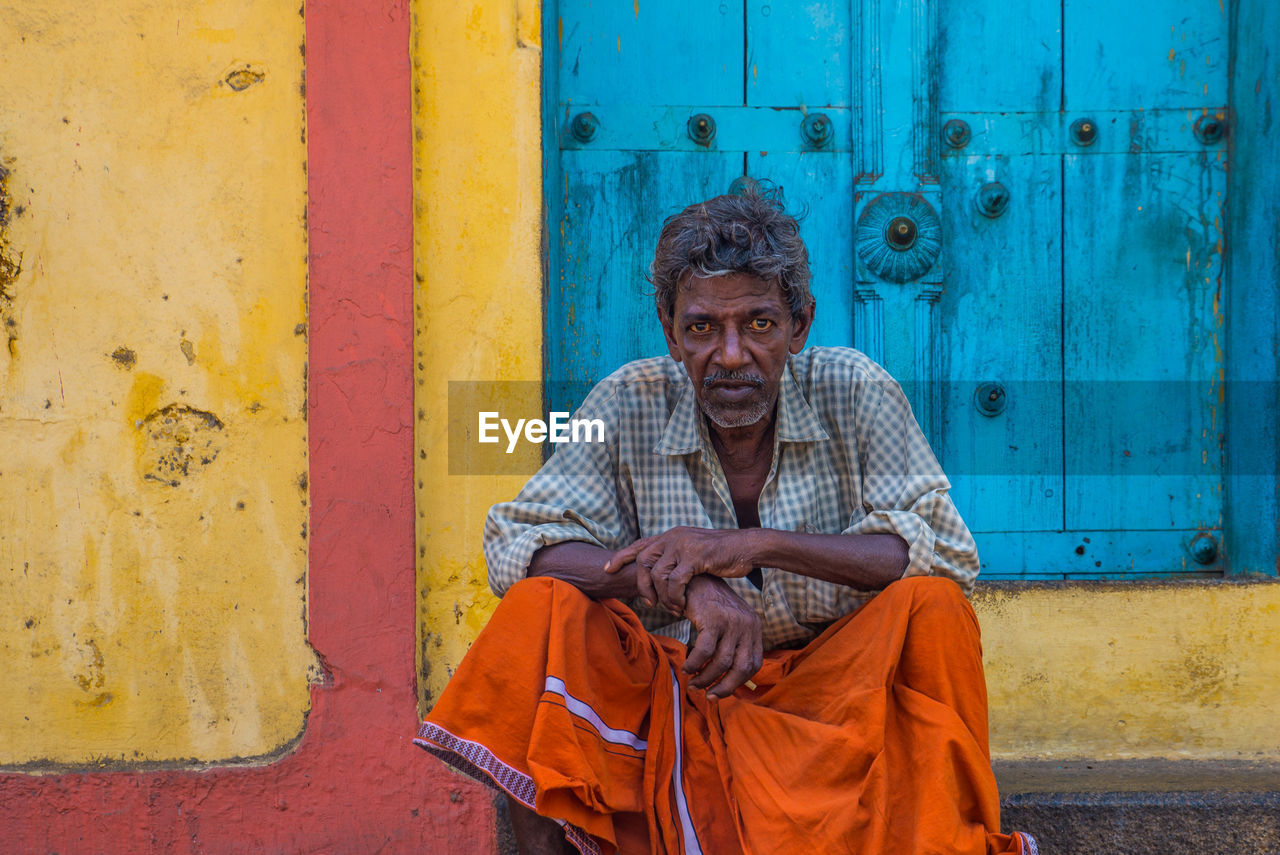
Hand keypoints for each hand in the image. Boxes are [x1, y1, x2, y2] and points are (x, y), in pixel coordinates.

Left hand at [604, 527, 757, 611]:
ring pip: (658, 574)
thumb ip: (676, 559)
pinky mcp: (695, 556)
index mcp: (672, 535)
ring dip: (662, 596)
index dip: (621, 557)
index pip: (639, 544)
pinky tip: (682, 605)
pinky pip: (675, 581)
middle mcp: (674, 536)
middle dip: (641, 584)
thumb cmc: (722, 555)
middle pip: (642, 560)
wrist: (747, 548)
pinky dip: (675, 596)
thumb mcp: (693, 553)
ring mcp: (684, 545)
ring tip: (671, 608)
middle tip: (648, 603)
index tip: (607, 569)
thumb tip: (660, 573)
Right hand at [681, 576, 763, 699]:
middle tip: (709, 696)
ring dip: (706, 678)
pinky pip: (704, 651)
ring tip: (693, 683)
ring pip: (722, 662)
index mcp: (754, 627)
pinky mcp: (714, 618)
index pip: (754, 664)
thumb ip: (733, 644)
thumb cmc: (708, 605)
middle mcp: (748, 624)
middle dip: (724, 687)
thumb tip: (730, 679)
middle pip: (741, 668)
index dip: (738, 682)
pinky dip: (694, 664)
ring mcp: (732, 621)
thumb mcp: (728, 623)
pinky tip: (686, 668)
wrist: (693, 578)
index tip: (721, 691)